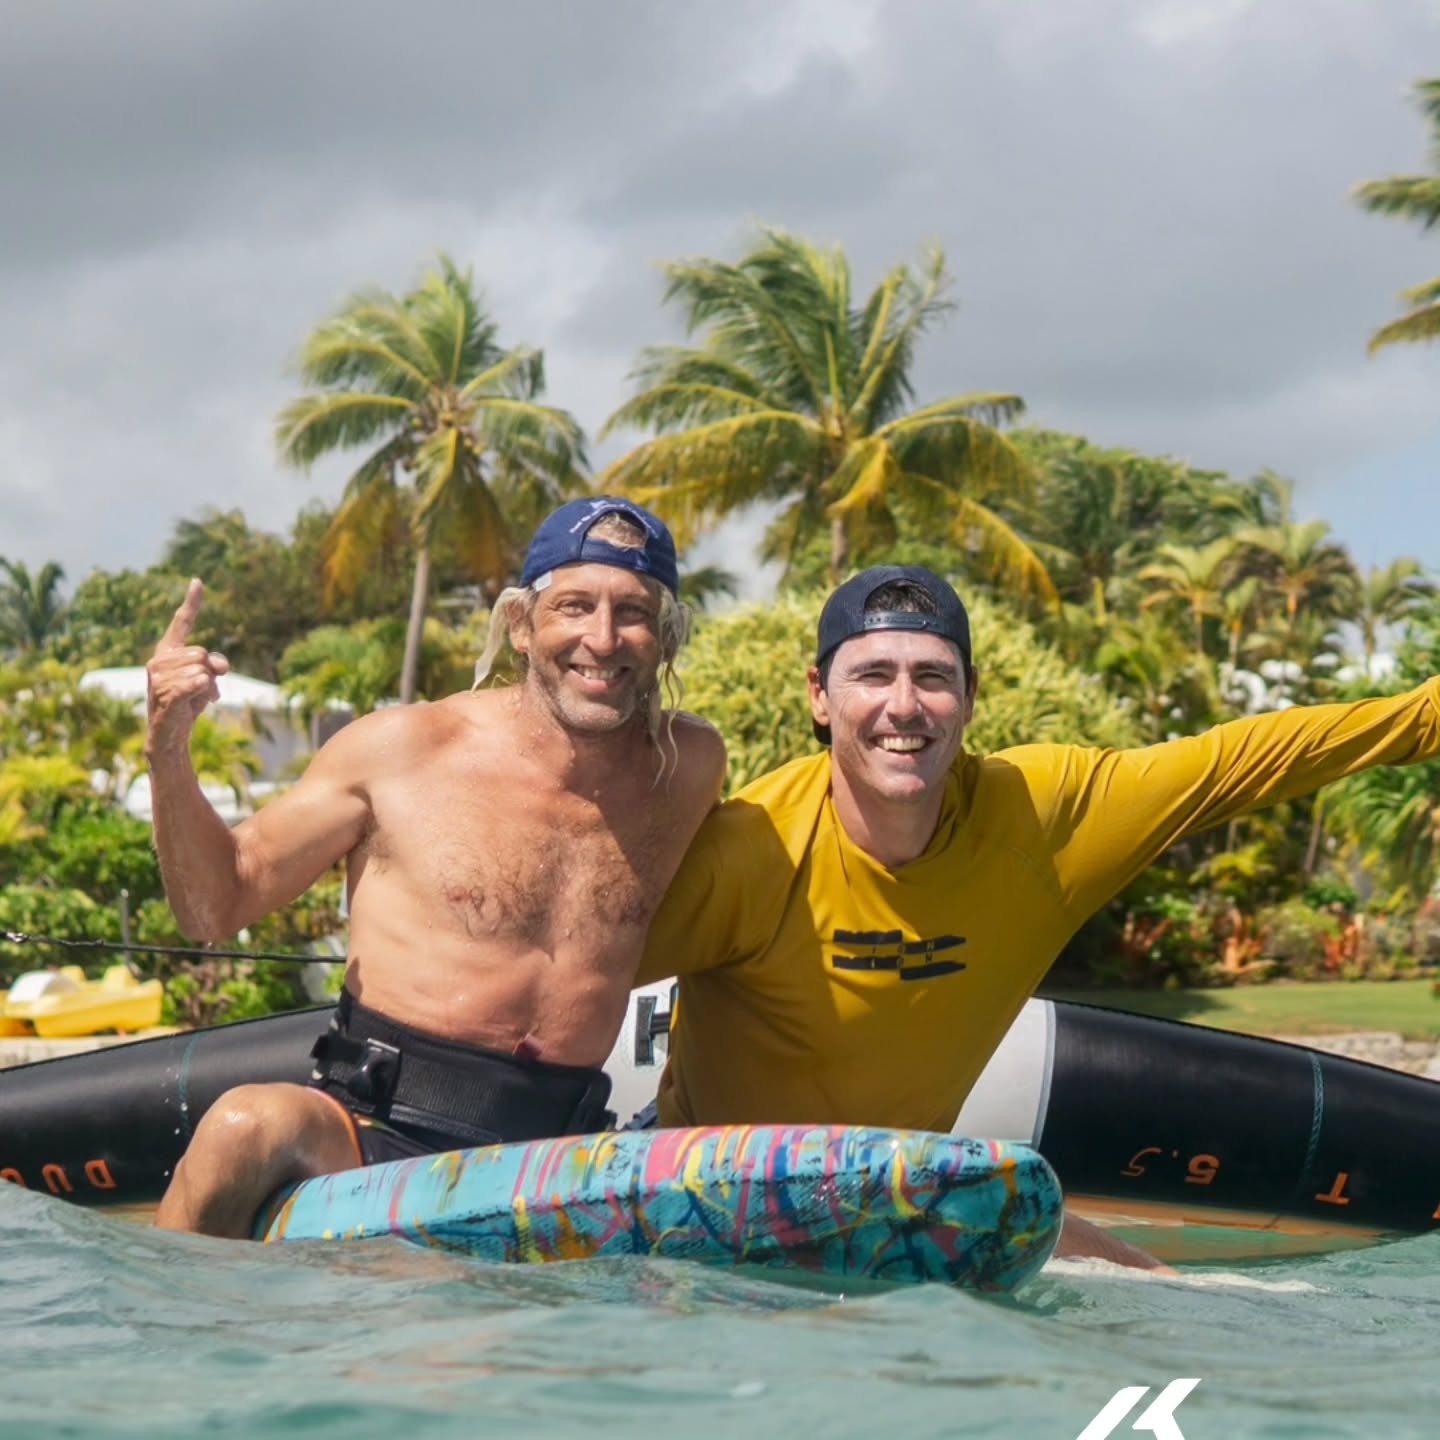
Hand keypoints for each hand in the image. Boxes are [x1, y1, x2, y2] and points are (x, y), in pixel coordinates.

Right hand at [145, 578, 230, 756]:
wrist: (171, 735)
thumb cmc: (187, 704)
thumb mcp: (206, 680)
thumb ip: (215, 665)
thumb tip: (220, 666)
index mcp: (168, 652)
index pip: (181, 623)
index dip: (191, 603)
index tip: (198, 581)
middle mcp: (159, 660)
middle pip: (204, 654)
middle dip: (211, 674)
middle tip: (201, 691)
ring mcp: (159, 677)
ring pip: (204, 670)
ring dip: (208, 689)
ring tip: (194, 700)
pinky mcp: (165, 694)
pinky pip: (197, 683)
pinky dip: (203, 691)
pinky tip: (195, 699)